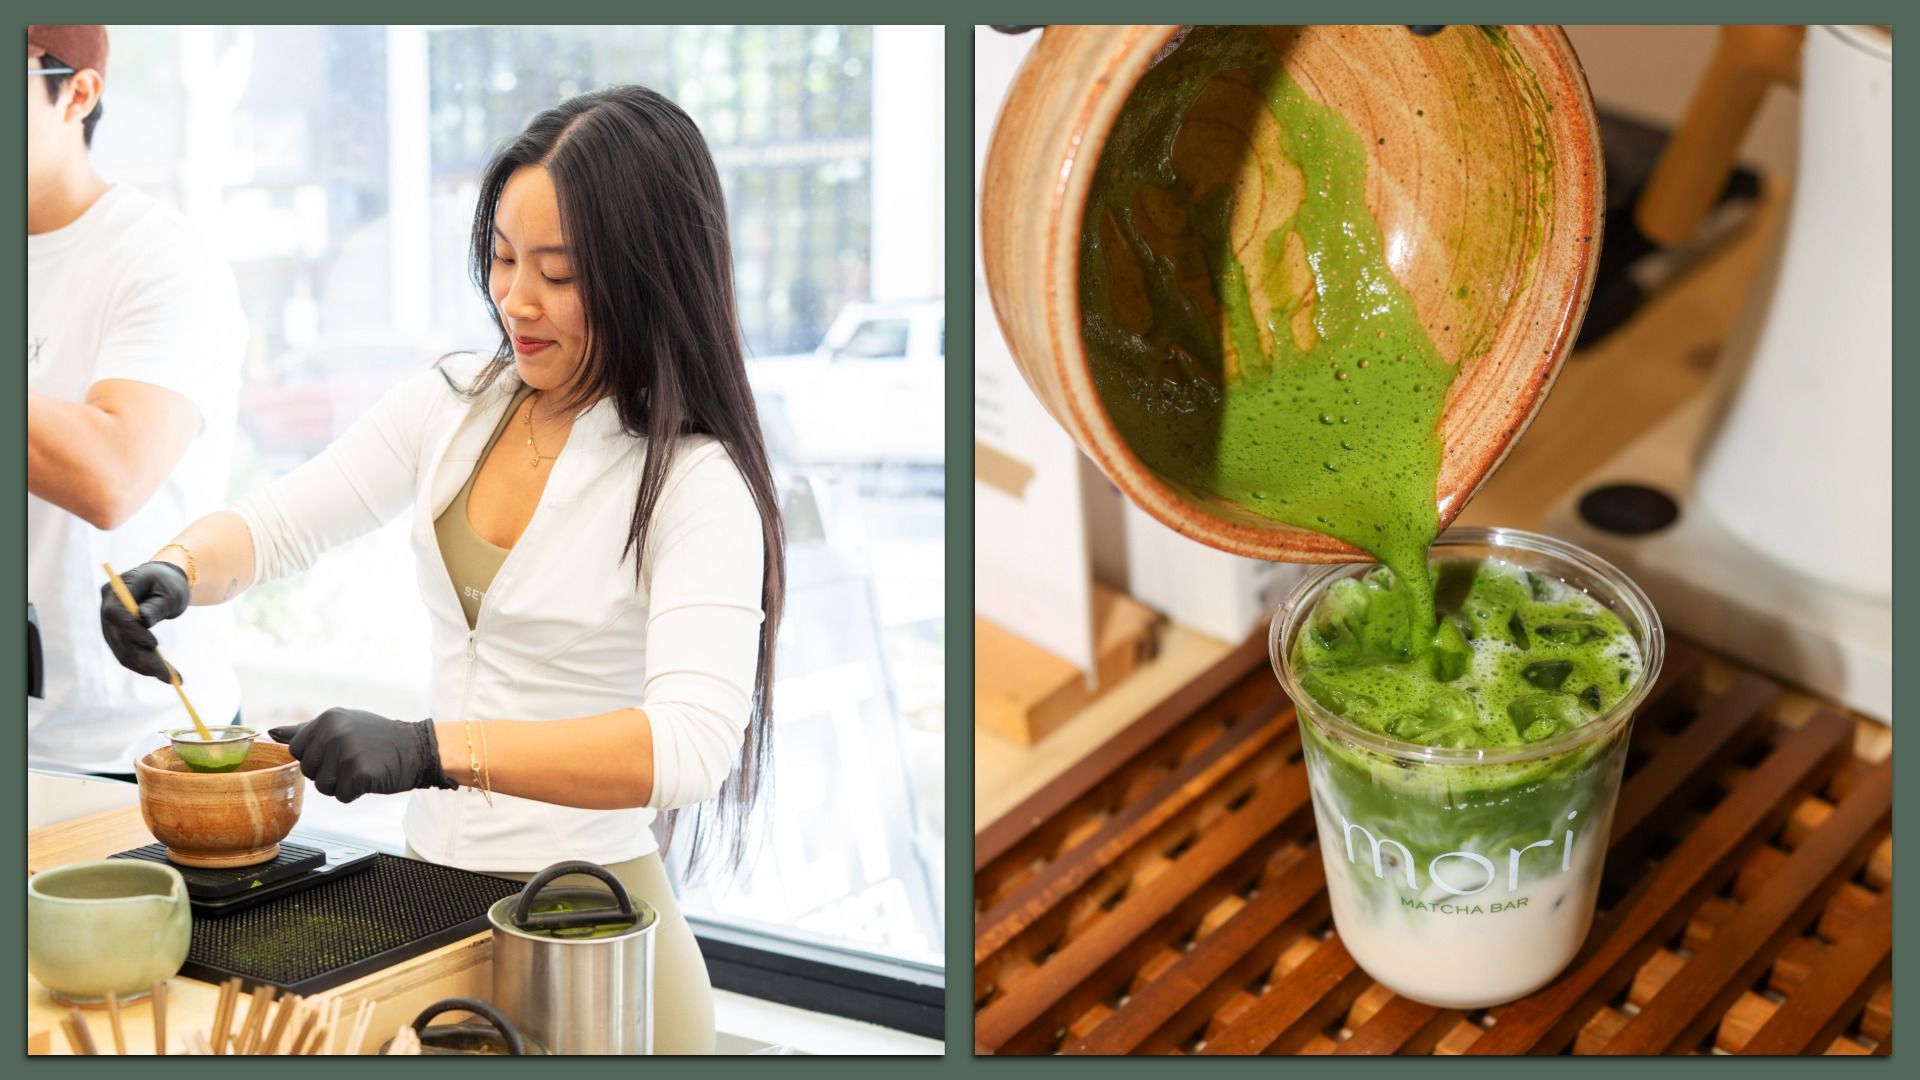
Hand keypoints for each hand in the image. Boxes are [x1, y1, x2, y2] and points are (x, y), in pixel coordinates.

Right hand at [98, 561, 190, 682]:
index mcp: (117, 589)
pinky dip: (143, 665)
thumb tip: (143, 619)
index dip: (131, 631)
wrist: (163, 581)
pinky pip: (125, 653)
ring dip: (144, 666)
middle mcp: (107, 606)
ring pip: (121, 649)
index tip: (153, 644)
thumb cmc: (168, 583)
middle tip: (167, 673)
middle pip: (118, 636)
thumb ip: (156, 605)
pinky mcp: (116, 635)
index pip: (114, 614)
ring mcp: (109, 622)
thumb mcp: (170, 592)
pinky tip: (163, 674)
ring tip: (170, 677)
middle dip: (142, 657)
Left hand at [269, 709, 457, 802]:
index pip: (297, 750)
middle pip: (309, 770)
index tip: (339, 750)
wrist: (418, 748)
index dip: (317, 757)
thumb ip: (305, 730)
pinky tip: (371, 777)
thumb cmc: (378, 738)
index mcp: (327, 718)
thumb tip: (270, 732)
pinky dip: (356, 792)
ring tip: (362, 768)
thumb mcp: (342, 725)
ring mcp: (346, 752)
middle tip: (354, 759)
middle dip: (329, 772)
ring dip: (342, 784)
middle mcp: (334, 732)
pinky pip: (342, 796)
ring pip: (323, 786)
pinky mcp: (358, 773)